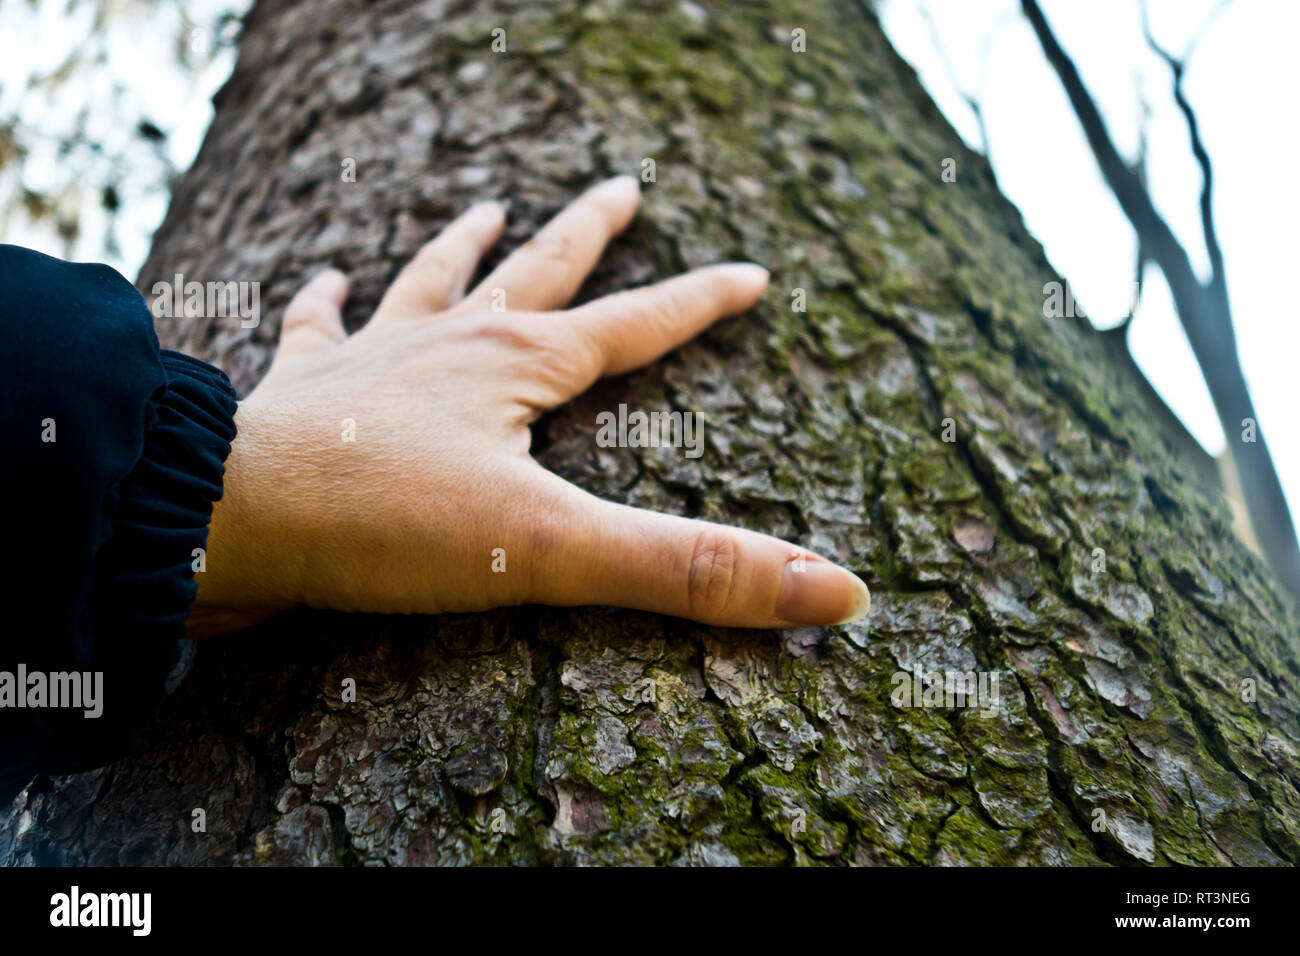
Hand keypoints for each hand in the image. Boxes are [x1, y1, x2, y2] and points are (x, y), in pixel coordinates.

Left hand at [190, 176, 869, 635]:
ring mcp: (373, 360)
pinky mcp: (306, 394)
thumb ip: (690, 571)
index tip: (753, 271)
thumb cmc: (385, 522)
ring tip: (489, 206)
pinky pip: (319, 328)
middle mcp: (449, 344)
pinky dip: (323, 302)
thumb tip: (834, 591)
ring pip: (432, 284)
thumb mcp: (555, 551)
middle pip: (536, 273)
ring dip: (466, 248)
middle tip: (622, 186)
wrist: (222, 515)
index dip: (701, 301)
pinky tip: (323, 278)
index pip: (635, 324)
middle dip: (586, 234)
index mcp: (517, 368)